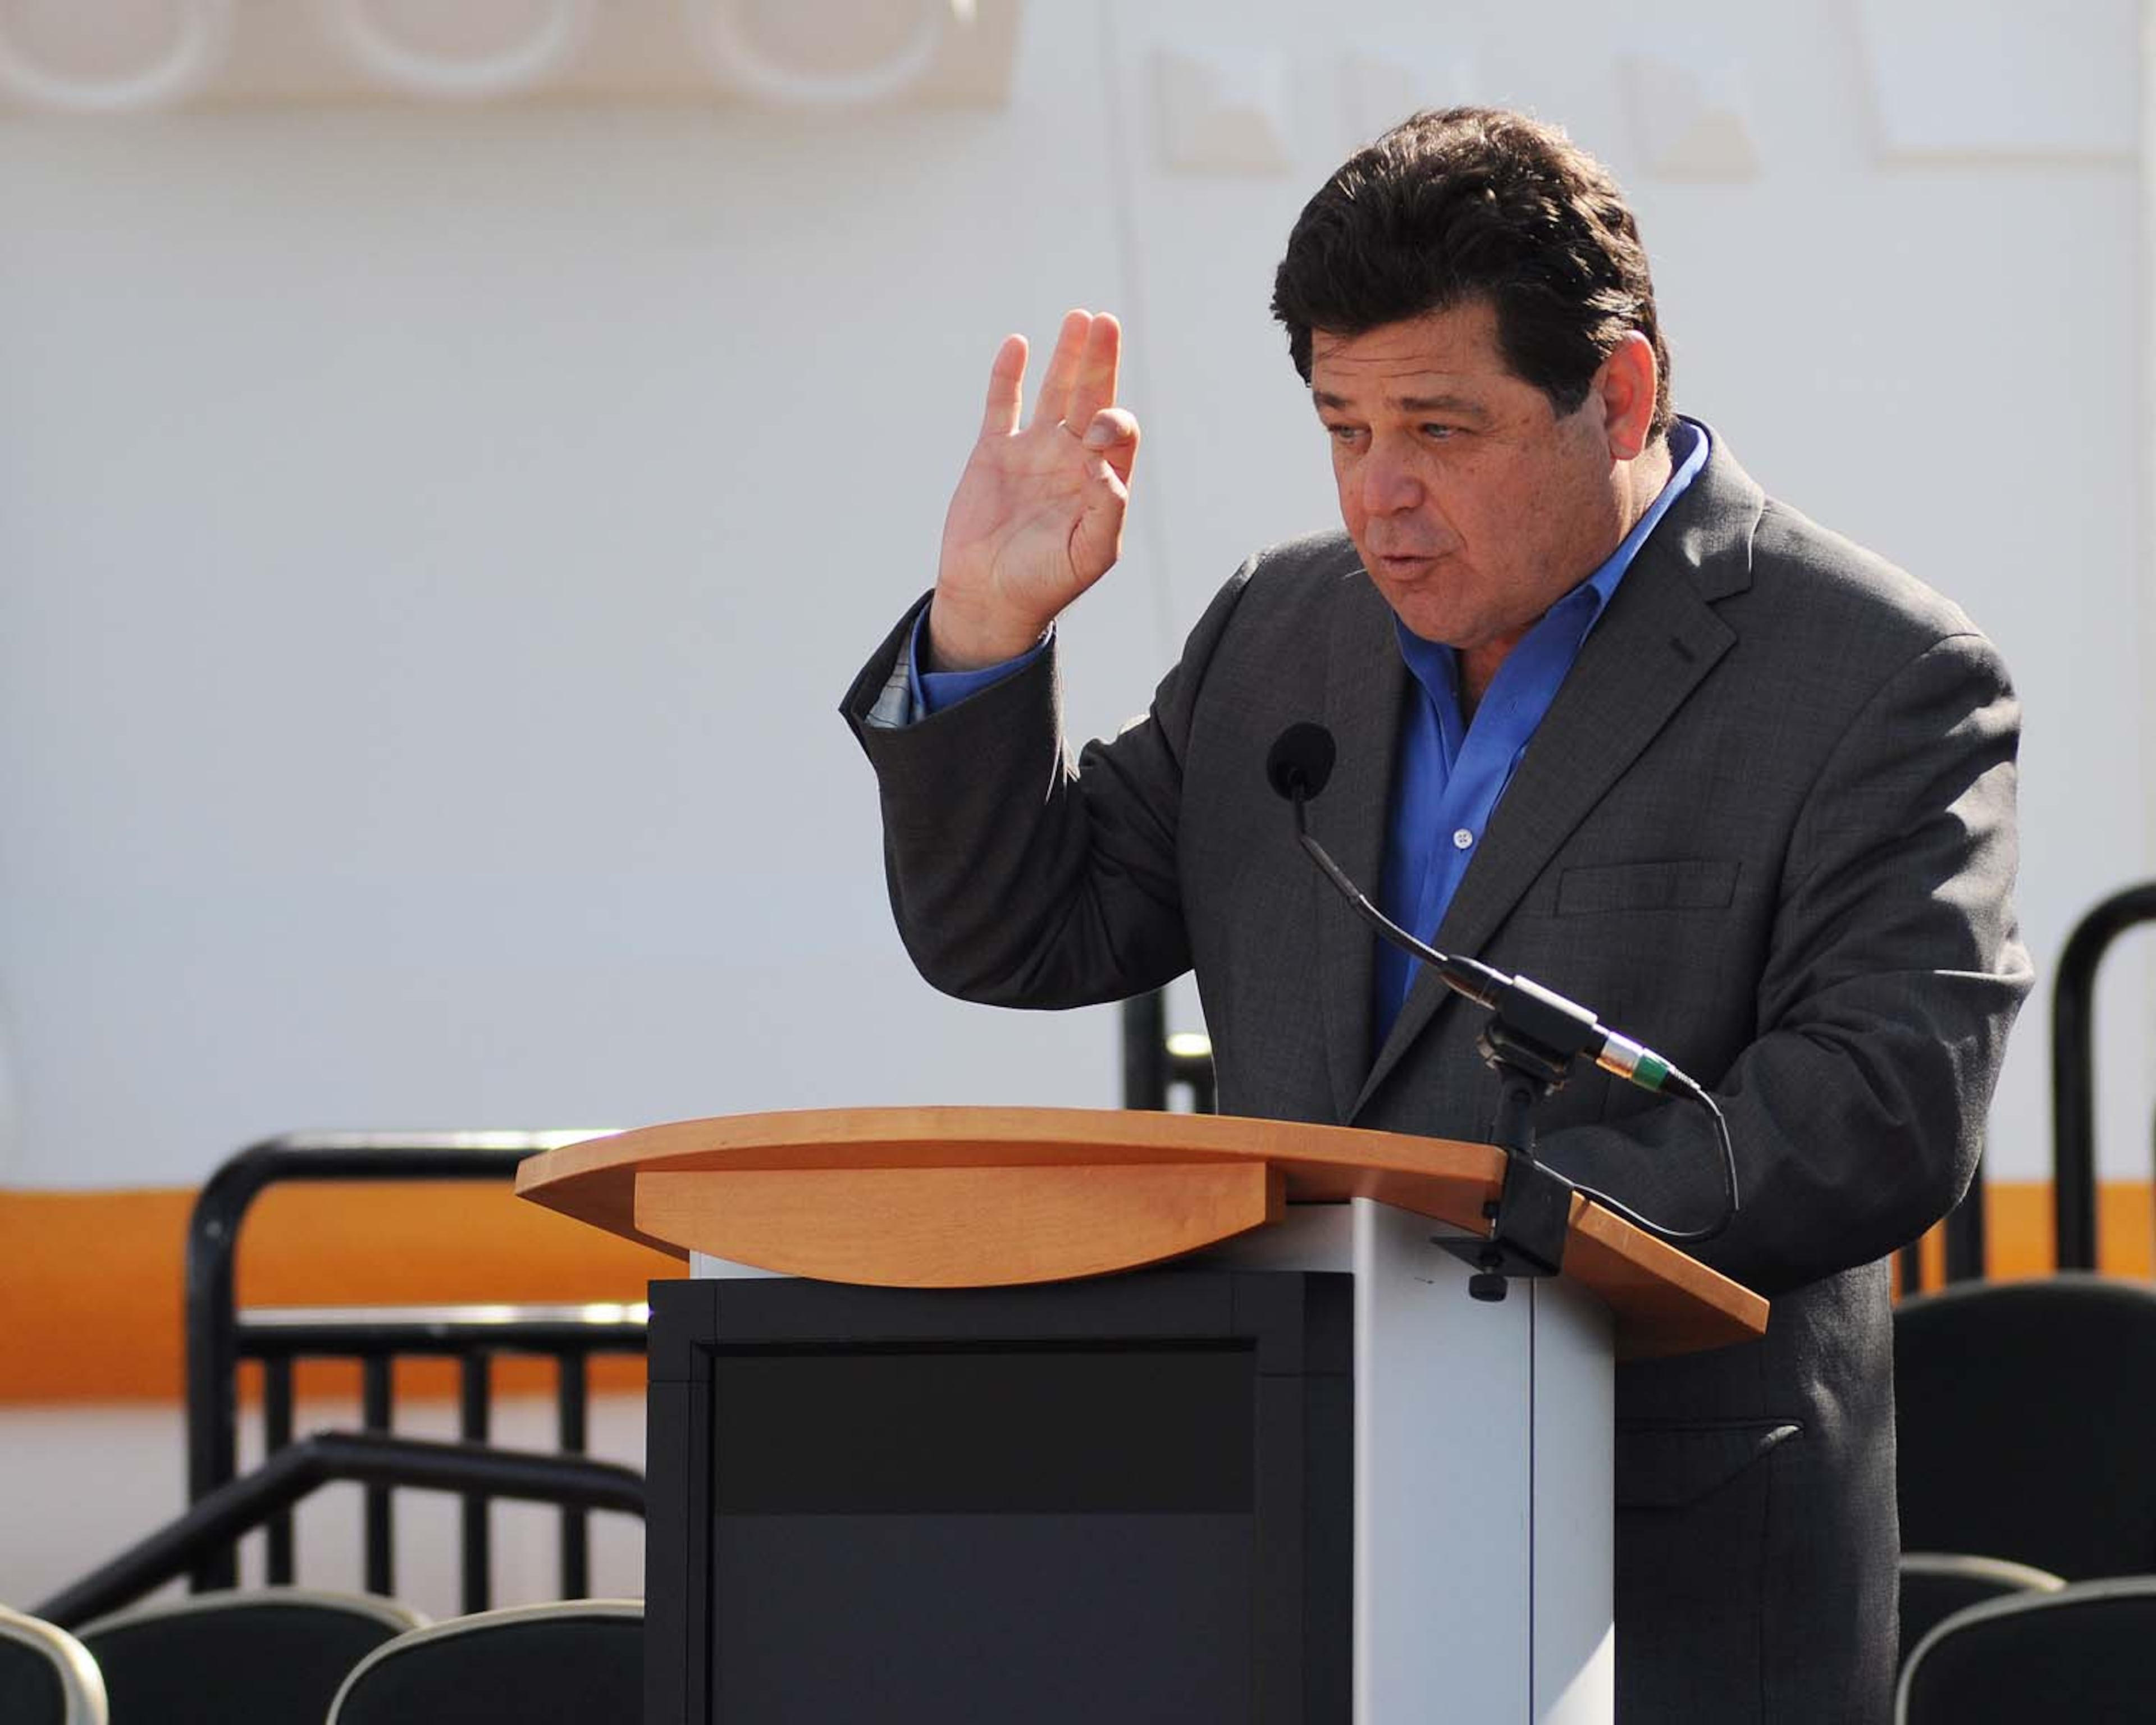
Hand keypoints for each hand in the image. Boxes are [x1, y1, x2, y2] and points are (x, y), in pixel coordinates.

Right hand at [929, 309, 1140, 669]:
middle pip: (1091, 398)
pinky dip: (1008, 375)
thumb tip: (1105, 465)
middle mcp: (1070, 459)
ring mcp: (1031, 452)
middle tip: (1106, 322)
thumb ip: (1108, 510)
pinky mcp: (993, 452)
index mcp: (1100, 480)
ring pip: (1053, 392)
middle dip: (1100, 361)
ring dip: (1067, 356)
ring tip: (1080, 318)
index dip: (1113, 420)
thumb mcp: (1090, 555)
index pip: (1117, 432)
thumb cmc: (1046, 583)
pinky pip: (1002, 405)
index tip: (1095, 430)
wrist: (990, 598)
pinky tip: (1018, 345)